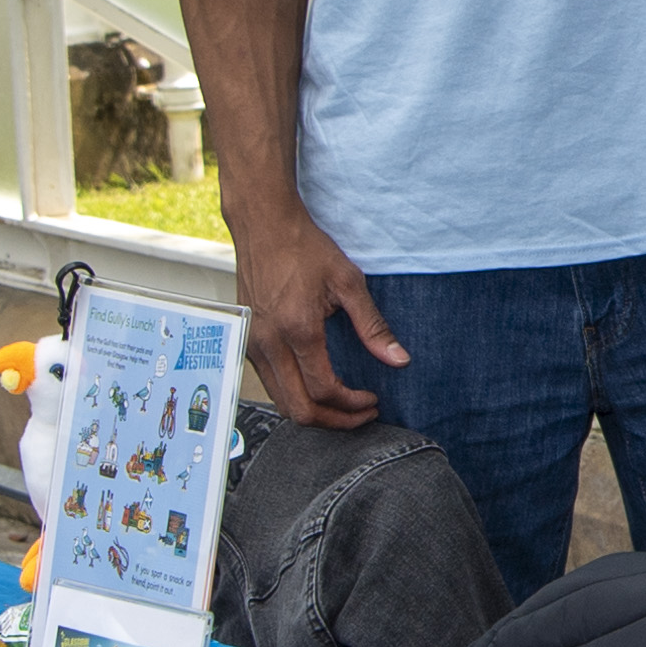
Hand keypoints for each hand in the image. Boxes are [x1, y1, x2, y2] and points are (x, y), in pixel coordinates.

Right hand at [231, 199, 400, 430]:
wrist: (263, 225)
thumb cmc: (304, 248)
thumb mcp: (348, 282)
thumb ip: (373, 326)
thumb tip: (399, 359)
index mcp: (297, 330)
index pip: (324, 391)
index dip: (352, 405)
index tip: (373, 400)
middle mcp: (268, 343)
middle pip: (298, 409)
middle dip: (334, 421)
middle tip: (361, 414)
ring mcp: (252, 345)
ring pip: (281, 402)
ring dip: (314, 412)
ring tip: (344, 405)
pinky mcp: (246, 342)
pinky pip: (270, 384)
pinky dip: (295, 395)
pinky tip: (318, 387)